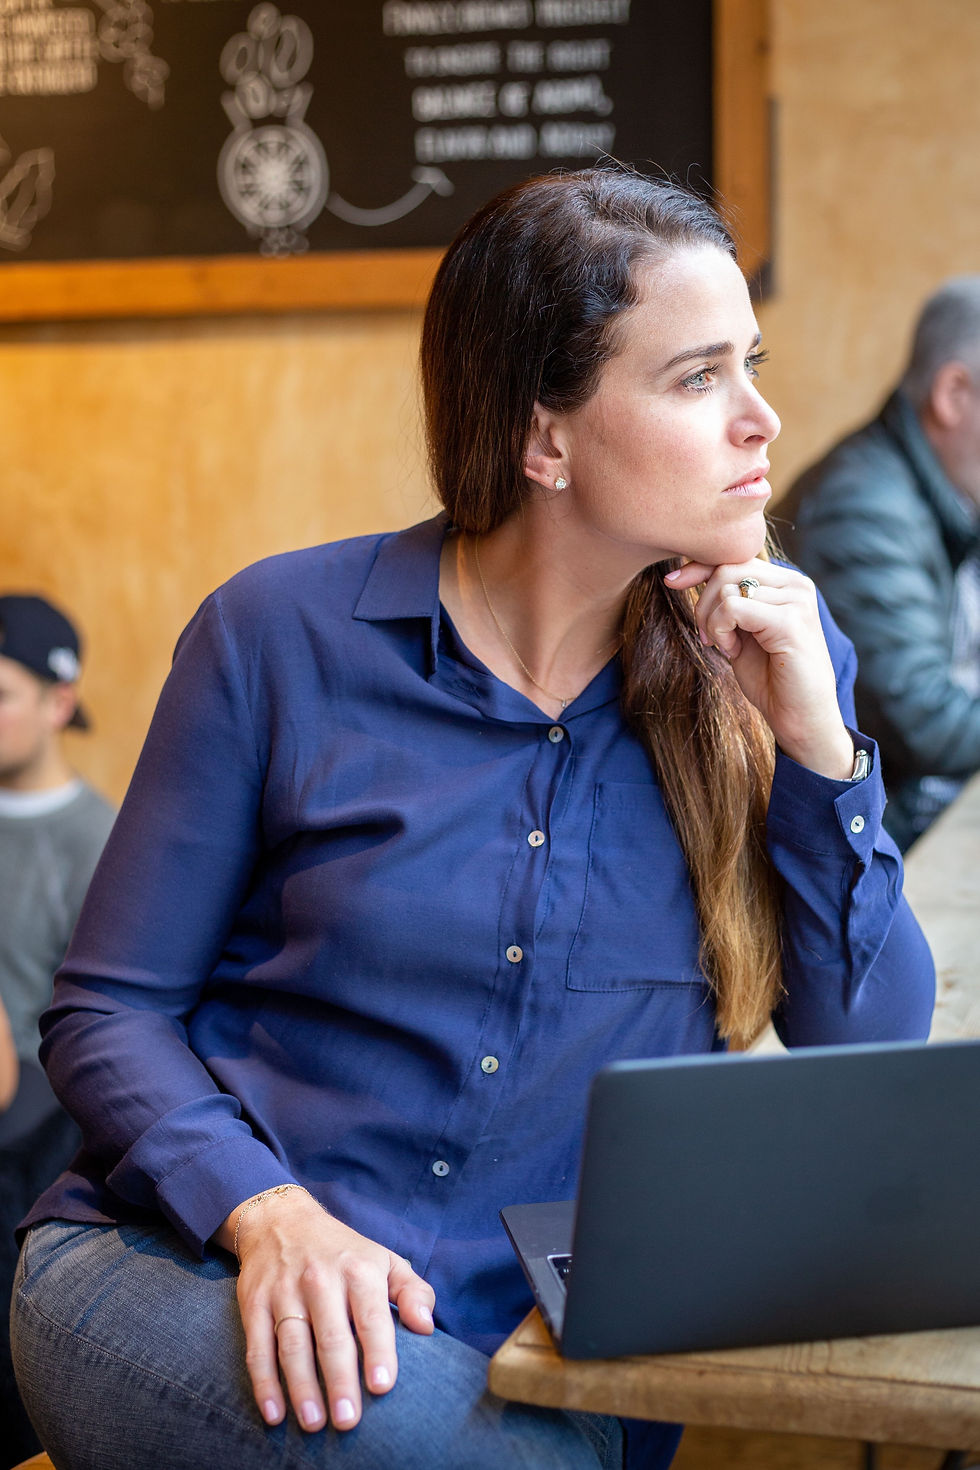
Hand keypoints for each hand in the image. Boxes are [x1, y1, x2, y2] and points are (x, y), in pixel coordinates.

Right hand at [218, 1187, 434, 1432]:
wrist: (281, 1220)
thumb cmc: (344, 1252)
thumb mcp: (384, 1260)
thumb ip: (412, 1292)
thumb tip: (426, 1328)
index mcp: (358, 1271)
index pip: (370, 1316)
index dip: (377, 1351)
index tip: (382, 1386)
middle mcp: (320, 1280)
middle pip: (331, 1337)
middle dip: (339, 1381)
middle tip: (348, 1421)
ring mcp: (284, 1292)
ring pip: (293, 1346)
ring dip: (302, 1387)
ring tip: (314, 1423)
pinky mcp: (255, 1305)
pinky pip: (258, 1348)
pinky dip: (263, 1383)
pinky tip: (274, 1413)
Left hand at [664, 559, 854, 779]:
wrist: (800, 718)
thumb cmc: (771, 679)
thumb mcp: (742, 632)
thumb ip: (727, 602)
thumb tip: (684, 574)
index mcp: (787, 582)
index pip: (734, 557)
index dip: (698, 566)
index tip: (671, 581)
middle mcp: (796, 584)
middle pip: (727, 568)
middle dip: (702, 603)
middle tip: (708, 637)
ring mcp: (796, 600)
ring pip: (726, 589)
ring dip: (712, 622)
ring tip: (726, 647)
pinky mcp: (790, 621)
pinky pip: (732, 608)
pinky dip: (721, 630)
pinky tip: (731, 651)